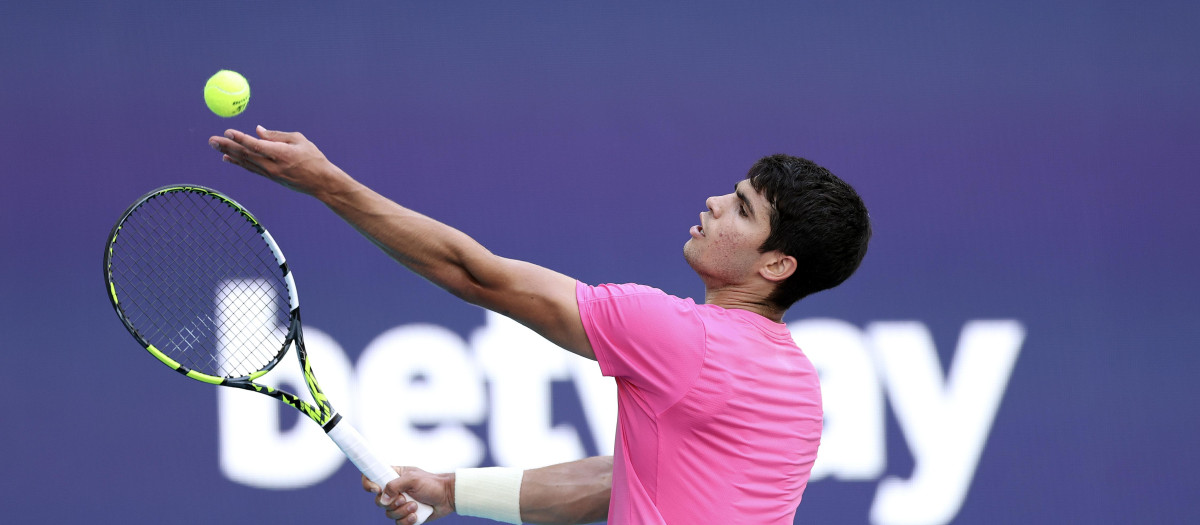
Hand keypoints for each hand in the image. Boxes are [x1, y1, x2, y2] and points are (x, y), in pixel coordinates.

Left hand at [208, 125, 348, 196]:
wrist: (321, 183)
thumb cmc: (313, 158)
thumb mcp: (299, 140)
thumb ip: (277, 135)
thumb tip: (258, 130)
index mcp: (281, 154)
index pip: (256, 146)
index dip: (240, 139)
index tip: (227, 131)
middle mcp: (273, 165)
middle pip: (246, 155)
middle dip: (227, 146)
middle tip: (211, 140)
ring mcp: (270, 174)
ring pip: (246, 162)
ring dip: (228, 153)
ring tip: (214, 145)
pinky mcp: (270, 178)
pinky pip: (250, 169)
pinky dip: (238, 163)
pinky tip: (227, 158)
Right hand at [363, 466, 455, 523]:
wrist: (447, 497)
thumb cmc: (432, 483)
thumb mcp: (413, 479)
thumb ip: (395, 485)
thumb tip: (382, 497)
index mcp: (393, 476)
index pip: (371, 477)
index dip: (368, 484)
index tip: (376, 489)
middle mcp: (394, 490)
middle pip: (378, 501)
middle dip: (392, 503)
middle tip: (404, 499)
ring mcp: (399, 504)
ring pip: (389, 513)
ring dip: (402, 511)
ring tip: (415, 506)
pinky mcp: (406, 515)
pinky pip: (398, 523)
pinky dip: (407, 520)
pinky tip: (416, 515)